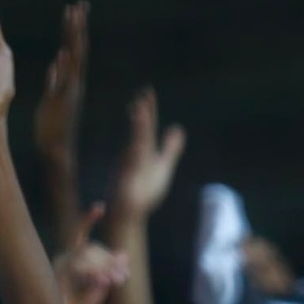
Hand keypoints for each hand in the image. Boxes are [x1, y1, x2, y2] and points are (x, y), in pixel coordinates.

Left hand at [33, 2, 87, 164]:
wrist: (56, 150)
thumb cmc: (52, 126)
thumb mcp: (53, 98)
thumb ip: (55, 80)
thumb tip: (56, 64)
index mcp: (71, 80)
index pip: (74, 49)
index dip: (74, 29)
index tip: (74, 8)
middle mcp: (74, 83)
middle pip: (77, 50)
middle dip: (78, 27)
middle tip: (80, 5)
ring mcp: (68, 93)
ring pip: (73, 62)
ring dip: (73, 41)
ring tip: (73, 20)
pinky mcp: (59, 105)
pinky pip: (61, 85)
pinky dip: (62, 72)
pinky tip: (61, 56)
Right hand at [54, 204, 127, 303]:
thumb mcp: (99, 289)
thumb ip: (110, 271)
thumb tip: (124, 255)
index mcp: (72, 260)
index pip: (80, 234)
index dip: (88, 220)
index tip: (100, 207)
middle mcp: (64, 259)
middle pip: (93, 248)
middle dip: (110, 261)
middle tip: (123, 277)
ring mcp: (60, 266)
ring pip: (88, 255)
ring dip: (105, 267)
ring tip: (116, 281)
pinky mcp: (59, 275)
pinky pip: (80, 267)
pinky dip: (94, 274)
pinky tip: (103, 282)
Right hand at [111, 88, 186, 220]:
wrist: (130, 212)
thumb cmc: (144, 189)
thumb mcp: (162, 165)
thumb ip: (170, 148)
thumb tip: (178, 128)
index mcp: (144, 149)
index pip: (147, 126)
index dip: (149, 109)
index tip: (147, 91)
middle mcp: (134, 154)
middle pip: (141, 131)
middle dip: (143, 114)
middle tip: (143, 95)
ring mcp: (129, 167)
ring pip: (134, 145)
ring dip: (137, 130)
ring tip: (138, 111)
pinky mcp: (125, 182)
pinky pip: (130, 168)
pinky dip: (134, 156)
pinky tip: (137, 145)